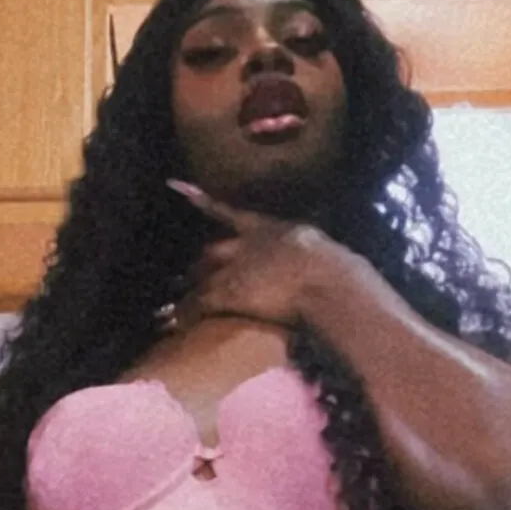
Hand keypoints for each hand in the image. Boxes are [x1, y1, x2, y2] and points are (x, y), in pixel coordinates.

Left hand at [166, 179, 341, 328]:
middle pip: (213, 250)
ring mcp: (234, 267)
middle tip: (188, 276)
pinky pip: (200, 301)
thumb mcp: (318, 248)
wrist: (325, 280)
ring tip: (176, 307)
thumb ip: (309, 249)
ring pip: (203, 276)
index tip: (176, 187)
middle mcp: (246, 243)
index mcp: (270, 228)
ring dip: (191, 290)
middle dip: (202, 263)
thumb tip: (323, 258)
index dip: (203, 201)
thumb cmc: (333, 268)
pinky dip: (188, 312)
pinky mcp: (228, 291)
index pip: (229, 212)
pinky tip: (177, 322)